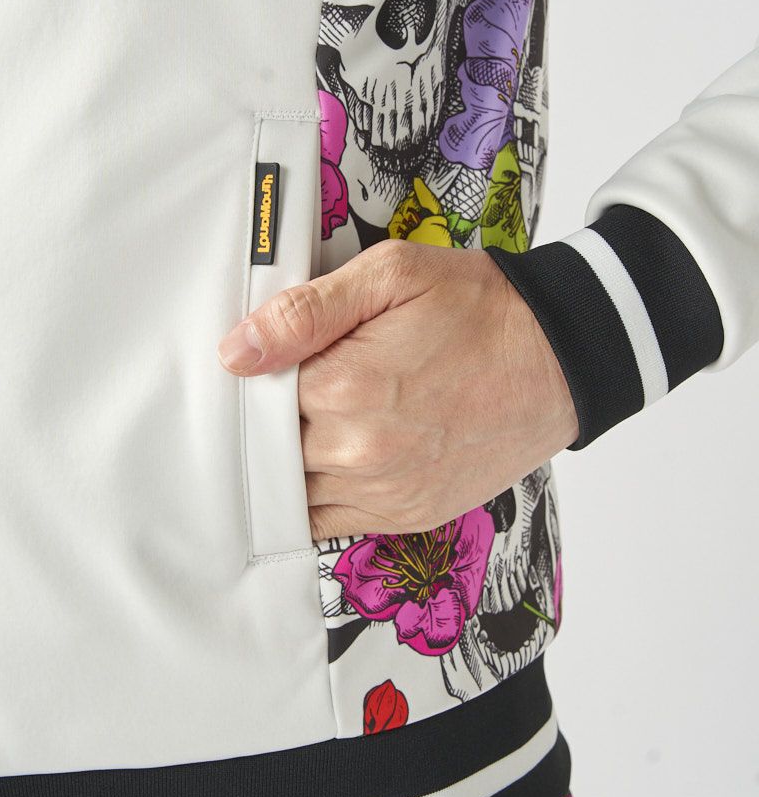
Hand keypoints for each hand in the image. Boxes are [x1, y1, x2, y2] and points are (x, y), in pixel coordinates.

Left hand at [216, 239, 579, 540]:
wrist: (560, 358)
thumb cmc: (478, 308)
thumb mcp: (392, 275)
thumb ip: (306, 311)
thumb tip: (236, 352)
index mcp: (343, 388)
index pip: (254, 396)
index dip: (255, 378)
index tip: (268, 363)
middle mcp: (357, 452)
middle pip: (268, 449)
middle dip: (268, 422)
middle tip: (290, 389)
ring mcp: (383, 493)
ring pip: (292, 493)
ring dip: (289, 464)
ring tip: (315, 422)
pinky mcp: (406, 515)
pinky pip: (328, 522)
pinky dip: (316, 497)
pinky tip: (329, 462)